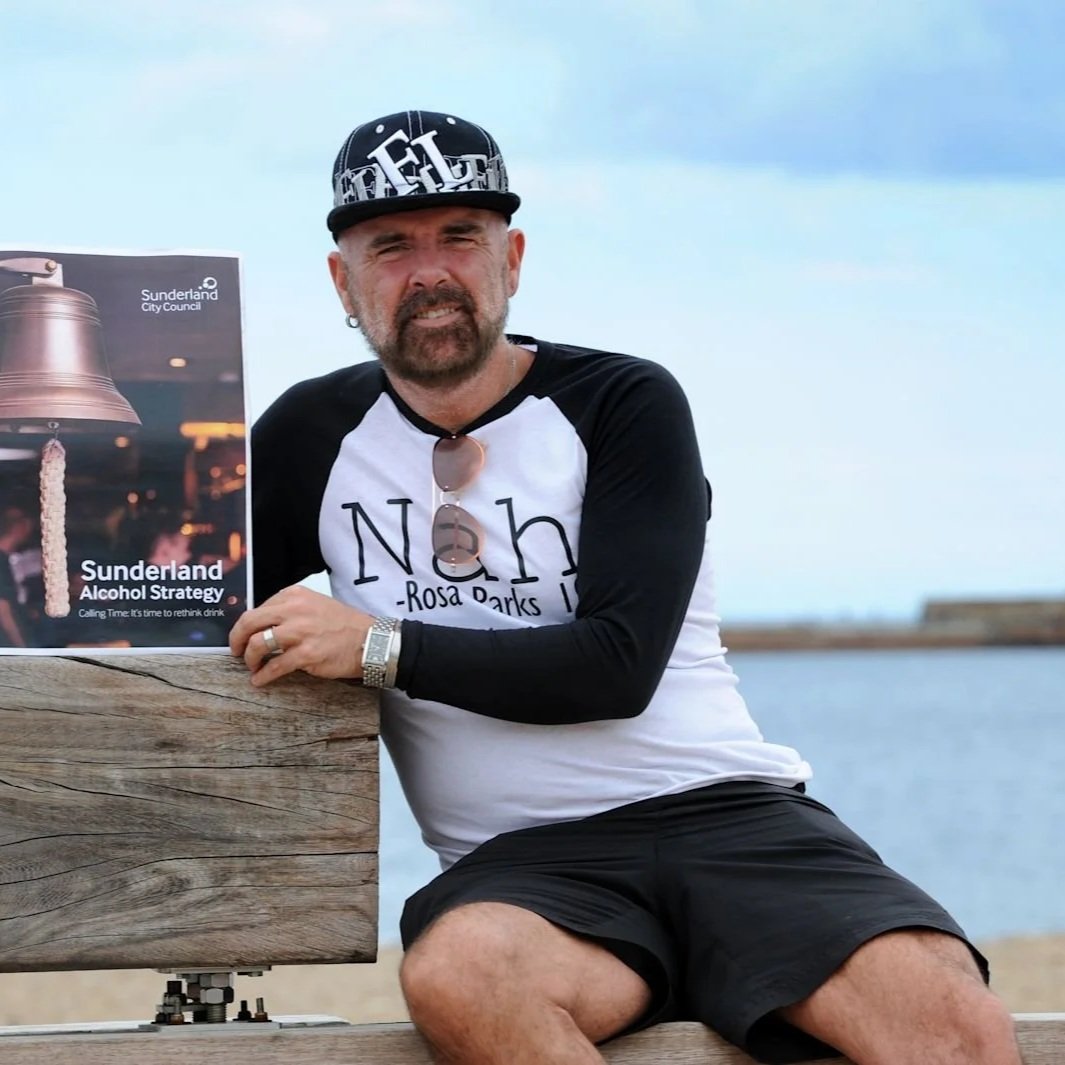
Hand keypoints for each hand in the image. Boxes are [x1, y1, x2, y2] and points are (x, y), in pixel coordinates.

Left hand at [228, 584, 372, 686]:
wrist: (371, 641)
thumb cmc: (345, 625)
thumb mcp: (316, 605)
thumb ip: (290, 611)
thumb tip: (263, 626)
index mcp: (296, 595)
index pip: (258, 608)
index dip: (246, 625)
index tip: (244, 636)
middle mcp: (295, 610)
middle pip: (250, 622)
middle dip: (237, 639)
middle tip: (236, 651)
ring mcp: (300, 632)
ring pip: (258, 644)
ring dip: (249, 658)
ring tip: (252, 666)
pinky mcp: (306, 654)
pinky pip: (274, 667)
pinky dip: (263, 676)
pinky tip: (260, 680)